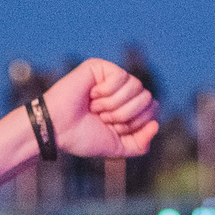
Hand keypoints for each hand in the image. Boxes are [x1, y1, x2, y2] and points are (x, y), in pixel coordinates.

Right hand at [39, 58, 160, 160]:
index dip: (137, 123)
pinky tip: (91, 95)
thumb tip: (156, 125)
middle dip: (125, 115)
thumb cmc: (82, 137)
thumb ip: (141, 144)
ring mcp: (112, 78)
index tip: (115, 129)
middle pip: (147, 98)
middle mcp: (123, 92)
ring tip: (95, 108)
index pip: (153, 109)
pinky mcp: (101, 67)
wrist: (57, 129)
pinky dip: (106, 92)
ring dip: (114, 105)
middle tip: (104, 118)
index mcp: (128, 108)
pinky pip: (121, 77)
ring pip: (136, 87)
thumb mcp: (118, 147)